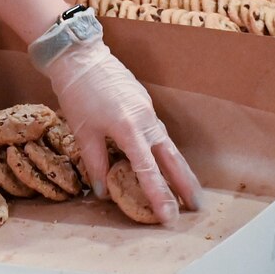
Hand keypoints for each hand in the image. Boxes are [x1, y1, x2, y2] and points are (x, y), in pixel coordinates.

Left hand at [43, 38, 201, 221]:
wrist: (81, 56)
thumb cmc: (77, 93)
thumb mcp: (83, 132)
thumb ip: (96, 163)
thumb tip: (102, 192)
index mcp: (129, 129)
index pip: (148, 171)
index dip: (159, 196)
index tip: (169, 217)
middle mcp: (145, 121)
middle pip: (171, 158)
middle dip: (185, 184)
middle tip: (196, 207)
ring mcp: (147, 110)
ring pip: (168, 144)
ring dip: (178, 168)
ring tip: (187, 189)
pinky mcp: (145, 103)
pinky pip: (158, 131)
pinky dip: (164, 149)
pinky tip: (164, 160)